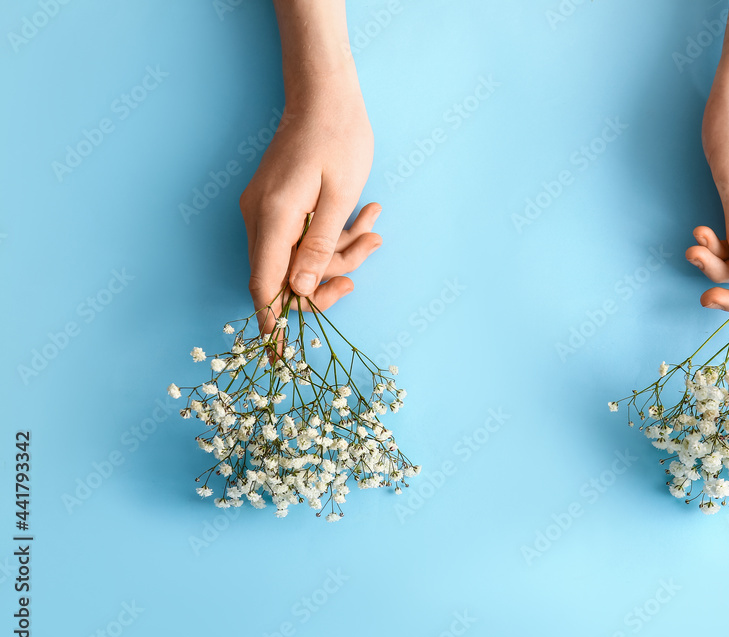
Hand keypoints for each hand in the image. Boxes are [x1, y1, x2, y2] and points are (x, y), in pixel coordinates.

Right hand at [240, 0, 378, 337]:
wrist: (325, 94)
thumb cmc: (338, 139)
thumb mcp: (339, 197)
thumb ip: (319, 247)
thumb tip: (301, 292)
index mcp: (273, 219)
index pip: (265, 286)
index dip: (275, 324)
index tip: (284, 356)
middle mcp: (260, 218)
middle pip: (286, 277)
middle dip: (331, 275)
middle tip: (369, 250)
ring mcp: (265, 212)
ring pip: (299, 257)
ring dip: (340, 249)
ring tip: (374, 224)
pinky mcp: (276, 206)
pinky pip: (301, 236)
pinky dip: (332, 234)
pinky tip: (365, 214)